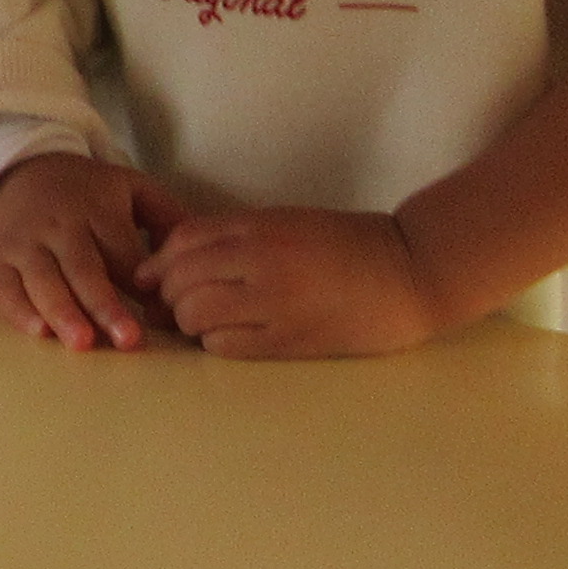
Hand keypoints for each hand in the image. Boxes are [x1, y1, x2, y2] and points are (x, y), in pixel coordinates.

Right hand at [0, 151, 177, 351]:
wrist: (15, 172)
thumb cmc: (84, 191)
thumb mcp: (129, 188)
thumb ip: (167, 217)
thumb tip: (200, 253)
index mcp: (96, 208)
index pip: (122, 250)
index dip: (141, 282)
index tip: (161, 312)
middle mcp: (58, 225)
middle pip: (84, 268)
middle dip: (105, 305)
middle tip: (128, 340)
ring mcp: (23, 243)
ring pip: (43, 280)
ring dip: (63, 312)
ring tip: (83, 343)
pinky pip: (4, 288)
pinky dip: (19, 311)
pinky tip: (39, 332)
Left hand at [144, 205, 447, 358]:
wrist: (410, 273)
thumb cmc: (350, 244)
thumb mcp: (289, 223)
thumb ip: (237, 236)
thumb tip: (176, 258)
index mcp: (260, 226)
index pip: (183, 242)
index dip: (160, 262)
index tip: (157, 277)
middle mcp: (260, 260)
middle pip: (181, 280)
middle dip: (170, 296)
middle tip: (181, 305)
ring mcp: (273, 302)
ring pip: (195, 315)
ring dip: (190, 322)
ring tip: (207, 323)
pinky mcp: (287, 340)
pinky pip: (224, 346)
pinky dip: (214, 343)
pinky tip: (230, 338)